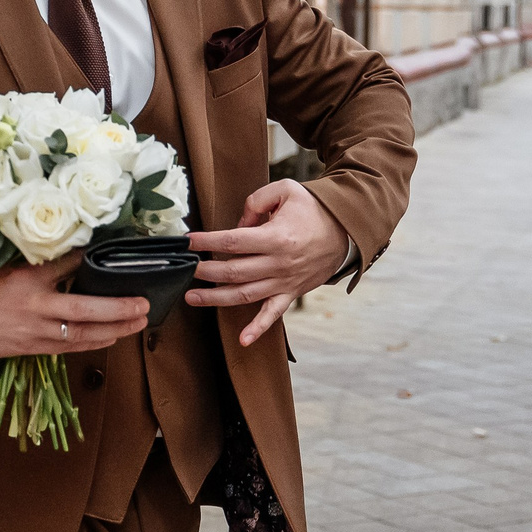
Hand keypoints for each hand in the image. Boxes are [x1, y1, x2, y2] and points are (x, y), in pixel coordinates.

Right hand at [0, 252, 146, 359]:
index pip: (68, 265)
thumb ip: (37, 260)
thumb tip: (72, 250)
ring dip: (114, 329)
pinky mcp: (31, 347)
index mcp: (26, 278)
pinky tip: (112, 337)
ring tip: (139, 322)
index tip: (119, 252)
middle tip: (144, 304)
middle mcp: (35, 307)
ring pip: (82, 333)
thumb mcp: (3, 263)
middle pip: (85, 310)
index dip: (94, 261)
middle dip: (118, 309)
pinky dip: (93, 342)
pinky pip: (68, 346)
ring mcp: (34, 331)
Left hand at [186, 180, 350, 347]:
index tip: (187, 242)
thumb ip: (256, 202)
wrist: (347, 230)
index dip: (206, 242)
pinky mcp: (292, 292)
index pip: (232, 242)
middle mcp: (279, 263)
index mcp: (276, 237)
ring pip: (245, 295)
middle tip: (185, 269)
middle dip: (205, 271)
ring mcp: (285, 281)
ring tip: (192, 298)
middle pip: (233, 271)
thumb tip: (238, 222)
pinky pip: (273, 314)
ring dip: (216, 299)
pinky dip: (258, 328)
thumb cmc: (314, 209)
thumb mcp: (285, 191)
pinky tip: (243, 340)